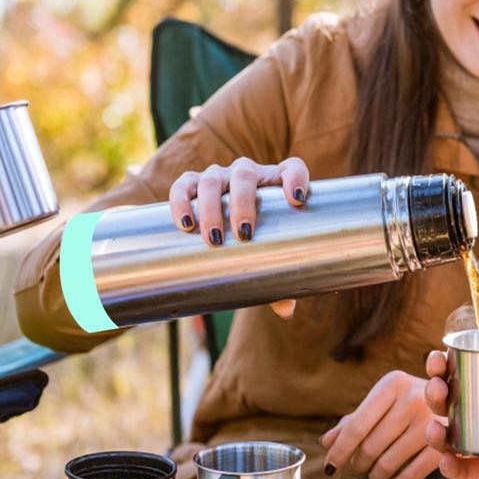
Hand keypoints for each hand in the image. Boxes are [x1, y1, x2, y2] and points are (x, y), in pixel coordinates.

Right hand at [169, 156, 309, 318]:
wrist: (224, 221)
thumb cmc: (256, 236)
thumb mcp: (269, 251)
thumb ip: (279, 277)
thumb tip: (285, 309)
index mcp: (275, 181)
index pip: (292, 168)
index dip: (296, 178)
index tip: (296, 200)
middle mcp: (246, 173)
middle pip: (245, 174)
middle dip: (243, 203)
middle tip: (243, 234)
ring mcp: (218, 176)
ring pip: (212, 180)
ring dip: (212, 207)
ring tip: (213, 237)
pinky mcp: (192, 182)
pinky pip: (184, 185)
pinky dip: (182, 201)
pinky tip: (185, 223)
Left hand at [320, 370, 442, 478]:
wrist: (456, 400)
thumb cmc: (406, 402)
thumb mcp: (381, 402)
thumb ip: (353, 421)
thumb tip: (325, 442)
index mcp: (392, 383)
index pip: (357, 425)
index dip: (340, 449)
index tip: (330, 466)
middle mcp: (412, 398)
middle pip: (370, 446)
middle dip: (358, 462)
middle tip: (359, 465)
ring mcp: (430, 422)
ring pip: (388, 463)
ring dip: (375, 475)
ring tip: (374, 472)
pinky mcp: (445, 445)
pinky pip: (411, 475)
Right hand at [424, 350, 478, 478]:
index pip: (455, 369)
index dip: (440, 364)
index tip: (437, 359)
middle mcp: (477, 407)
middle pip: (446, 399)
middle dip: (433, 392)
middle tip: (438, 388)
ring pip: (448, 433)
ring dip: (435, 431)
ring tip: (437, 430)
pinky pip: (465, 467)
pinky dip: (452, 466)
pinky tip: (447, 462)